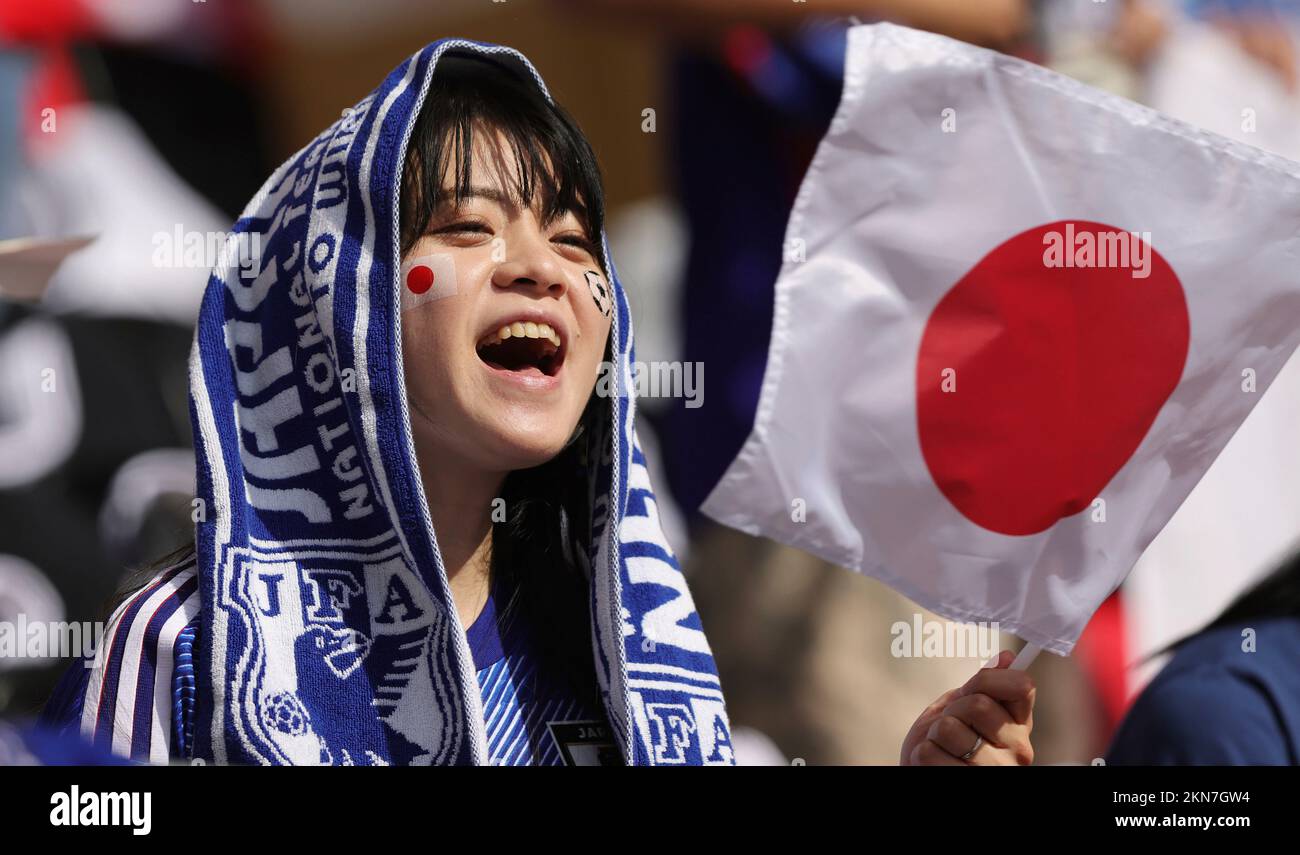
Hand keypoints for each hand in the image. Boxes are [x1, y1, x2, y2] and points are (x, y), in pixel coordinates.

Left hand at [900, 649, 1035, 764]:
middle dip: (951, 711)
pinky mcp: (968, 783)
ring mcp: (996, 771)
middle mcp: (1017, 750)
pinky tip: (935, 764)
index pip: (1022, 686)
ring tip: (942, 748)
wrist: (923, 772)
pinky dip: (922, 755)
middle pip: (978, 704)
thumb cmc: (943, 743)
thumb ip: (981, 688)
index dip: (988, 680)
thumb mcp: (960, 710)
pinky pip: (929, 753)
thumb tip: (1007, 658)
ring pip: (949, 729)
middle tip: (949, 729)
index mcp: (1018, 726)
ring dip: (933, 735)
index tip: (971, 691)